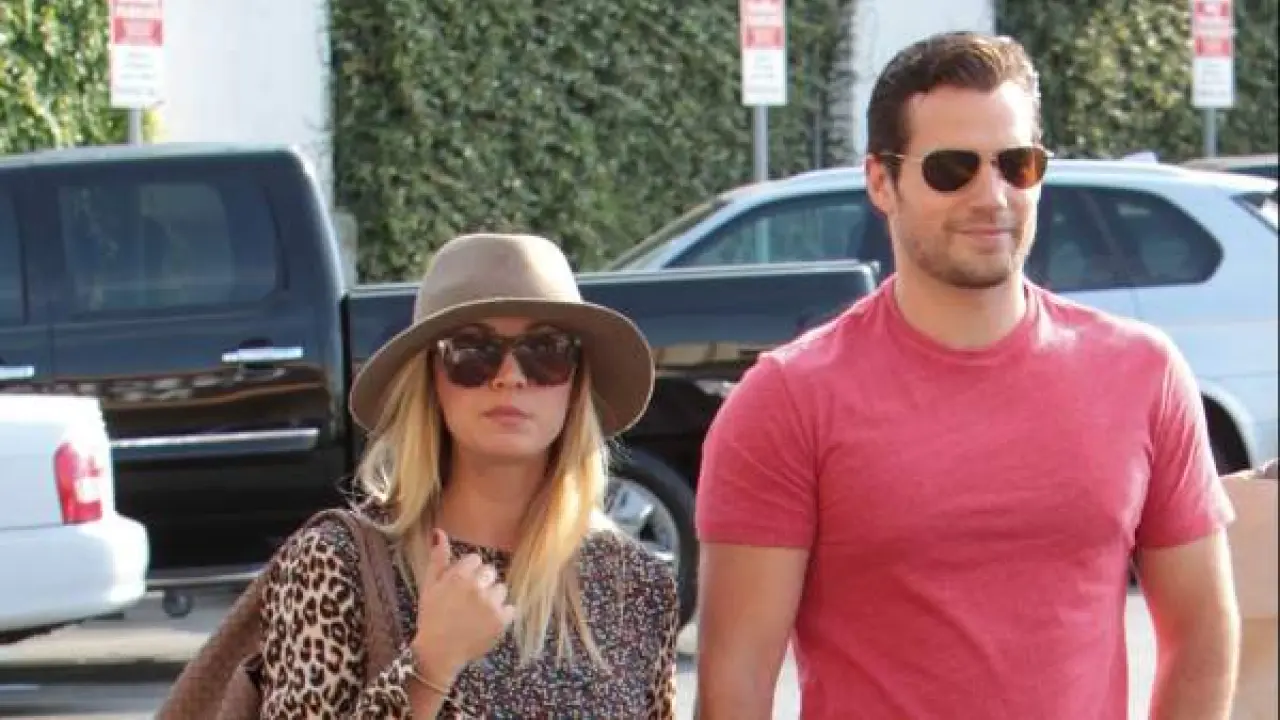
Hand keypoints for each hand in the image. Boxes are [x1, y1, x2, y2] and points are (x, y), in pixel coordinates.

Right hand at [410, 528, 515, 680]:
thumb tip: (439, 531)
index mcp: (459, 575)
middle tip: (468, 602)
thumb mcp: (429, 586)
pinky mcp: (501, 621)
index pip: (476, 560)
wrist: (438, 652)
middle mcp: (477, 587)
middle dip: (481, 584)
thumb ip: (437, 558)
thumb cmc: (431, 617)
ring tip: (477, 614)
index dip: (468, 574)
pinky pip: (510, 608)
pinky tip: (486, 622)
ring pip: (501, 589)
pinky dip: (502, 615)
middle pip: (490, 572)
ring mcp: (491, 604)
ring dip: (493, 598)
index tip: (459, 589)